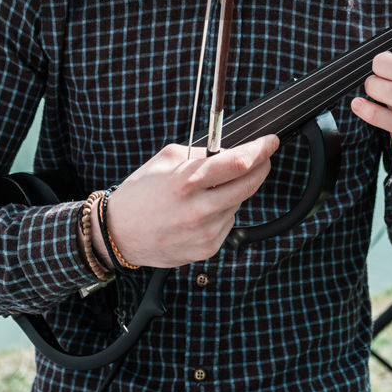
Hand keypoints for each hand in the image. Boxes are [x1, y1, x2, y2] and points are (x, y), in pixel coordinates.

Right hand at [92, 134, 279, 268]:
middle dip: (260, 168)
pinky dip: (221, 213)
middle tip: (261, 159)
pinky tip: (199, 212)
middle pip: (249, 185)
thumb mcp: (166, 158)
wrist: (119, 233)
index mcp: (188, 181)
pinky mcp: (207, 249)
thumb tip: (230, 154)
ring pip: (238, 203)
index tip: (272, 142)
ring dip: (233, 192)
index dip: (261, 150)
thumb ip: (201, 154)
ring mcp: (205, 232)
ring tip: (207, 192)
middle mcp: (199, 209)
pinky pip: (228, 223)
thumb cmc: (141, 192)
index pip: (238, 163)